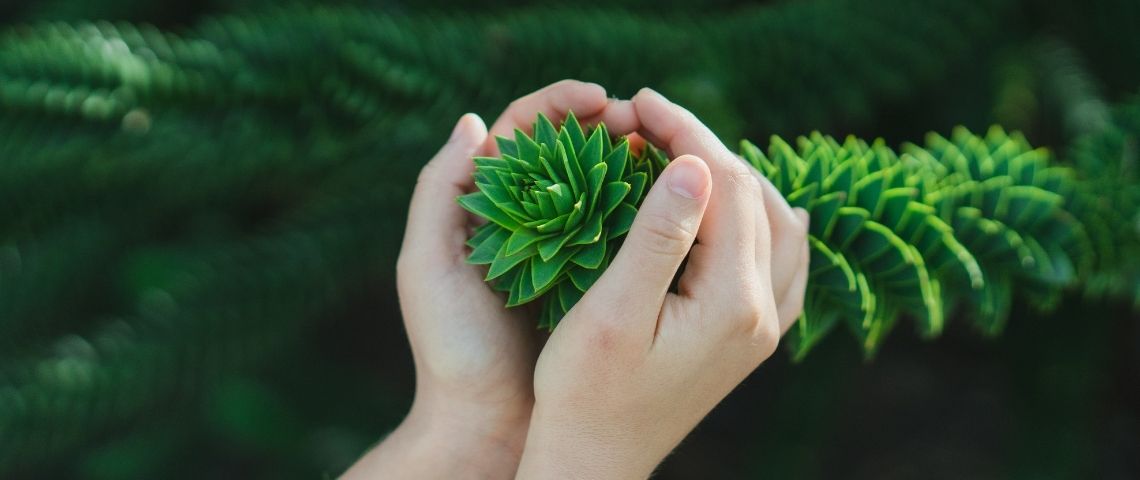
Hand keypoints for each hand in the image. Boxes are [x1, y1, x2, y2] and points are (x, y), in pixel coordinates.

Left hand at [343, 80, 638, 478]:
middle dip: (608, 126)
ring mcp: (562, 250)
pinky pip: (623, 233)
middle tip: (646, 123)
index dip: (561, 105)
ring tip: (667, 151)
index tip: (602, 98)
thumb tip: (474, 122)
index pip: (523, 132)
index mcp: (483, 206)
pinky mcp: (592, 282)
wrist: (486, 424)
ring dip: (632, 162)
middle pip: (570, 151)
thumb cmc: (451, 349)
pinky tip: (674, 202)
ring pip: (601, 188)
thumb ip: (437, 193)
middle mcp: (525, 220)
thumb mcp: (426, 268)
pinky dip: (646, 211)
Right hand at [515, 88, 810, 478]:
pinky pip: (780, 260)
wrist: (594, 460)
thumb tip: (695, 164)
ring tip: (677, 153)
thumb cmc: (585, 391)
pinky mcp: (751, 338)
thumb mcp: (612, 312)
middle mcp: (764, 313)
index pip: (725, 188)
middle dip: (704, 147)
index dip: (685, 133)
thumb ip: (657, 237)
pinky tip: (729, 209)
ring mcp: (764, 329)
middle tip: (646, 120)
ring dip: (732, 179)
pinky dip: (755, 219)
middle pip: (754, 198)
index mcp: (733, 303)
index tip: (639, 103)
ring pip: (776, 224)